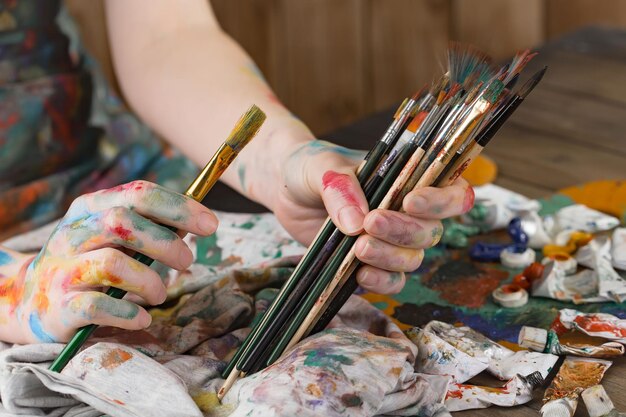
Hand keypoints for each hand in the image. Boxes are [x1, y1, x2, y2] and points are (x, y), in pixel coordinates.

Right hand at [10, 180, 216, 342]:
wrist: (28, 299)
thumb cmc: (87, 262)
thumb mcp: (109, 234)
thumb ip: (146, 225)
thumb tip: (195, 223)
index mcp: (89, 208)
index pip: (138, 194)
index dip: (179, 207)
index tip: (211, 224)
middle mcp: (72, 234)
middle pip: (123, 223)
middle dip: (166, 242)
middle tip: (187, 261)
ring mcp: (63, 270)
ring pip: (113, 264)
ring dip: (149, 280)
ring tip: (160, 294)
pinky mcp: (59, 307)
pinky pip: (98, 306)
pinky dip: (128, 313)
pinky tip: (142, 318)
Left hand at [273, 140, 473, 293]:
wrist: (284, 189)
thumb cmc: (309, 166)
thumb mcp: (321, 167)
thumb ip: (340, 187)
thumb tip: (357, 223)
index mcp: (407, 179)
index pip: (451, 191)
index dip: (442, 201)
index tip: (411, 201)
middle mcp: (405, 212)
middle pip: (431, 231)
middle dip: (403, 231)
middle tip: (370, 224)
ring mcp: (389, 240)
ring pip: (413, 259)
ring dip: (390, 257)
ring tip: (358, 248)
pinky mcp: (370, 263)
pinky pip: (392, 281)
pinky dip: (381, 282)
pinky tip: (360, 274)